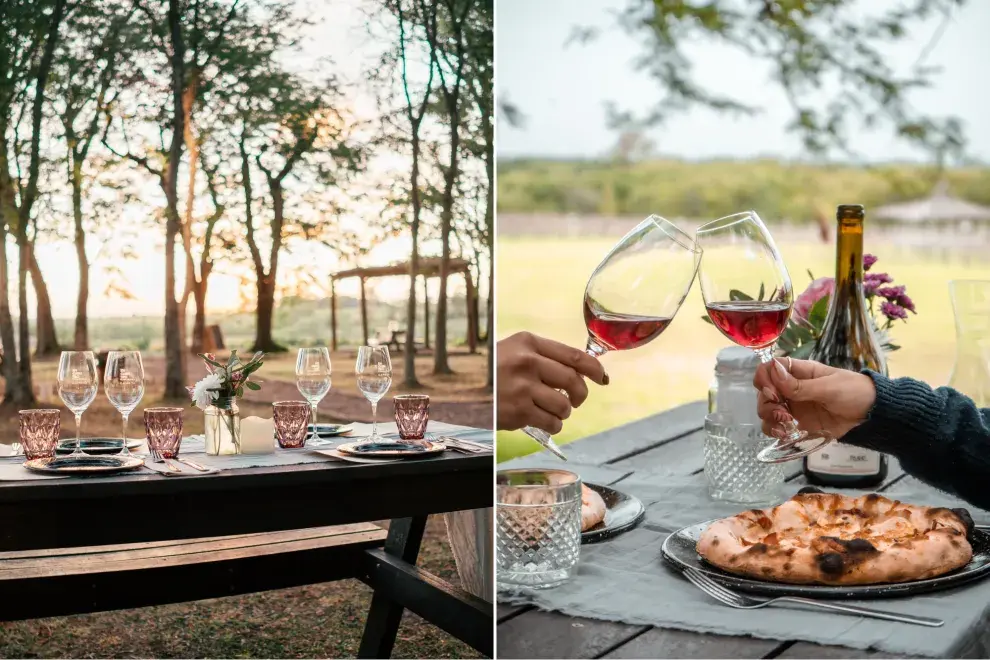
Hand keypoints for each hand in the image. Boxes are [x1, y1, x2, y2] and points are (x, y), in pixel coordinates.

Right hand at [497, 331, 607, 433]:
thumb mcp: (515, 351)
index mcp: (529, 342)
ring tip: (552, 411)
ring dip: (563, 413)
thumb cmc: (494, 370)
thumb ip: (543, 356)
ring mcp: (522, 387)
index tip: (602, 378)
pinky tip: (544, 422)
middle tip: (575, 401)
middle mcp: (527, 362)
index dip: (595, 369)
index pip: (574, 355)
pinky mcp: (518, 411)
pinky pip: (551, 422)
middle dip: (580, 395)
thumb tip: (581, 370)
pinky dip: (554, 426)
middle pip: (573, 381)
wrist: (462, 388)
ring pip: (564, 406)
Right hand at [754, 358, 875, 440]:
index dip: (765, 379)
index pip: (769, 369)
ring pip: (766, 410)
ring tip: (785, 425)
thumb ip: (801, 385)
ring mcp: (793, 407)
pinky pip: (776, 427)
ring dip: (769, 418)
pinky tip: (785, 434)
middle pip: (763, 392)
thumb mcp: (829, 387)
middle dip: (767, 403)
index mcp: (798, 373)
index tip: (773, 392)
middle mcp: (790, 389)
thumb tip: (774, 371)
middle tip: (783, 413)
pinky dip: (775, 431)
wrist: (871, 414)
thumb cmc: (854, 391)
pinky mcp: (797, 424)